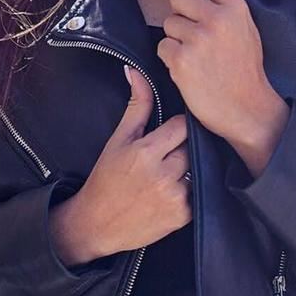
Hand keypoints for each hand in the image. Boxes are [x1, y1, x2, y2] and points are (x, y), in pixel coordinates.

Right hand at [49, 70, 191, 266]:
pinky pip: (198, 191)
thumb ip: (136, 105)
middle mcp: (164, 174)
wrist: (97, 224)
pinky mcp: (183, 216)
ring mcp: (175, 197)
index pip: (182, 125)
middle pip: (192, 146)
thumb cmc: (106, 178)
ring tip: (172, 171)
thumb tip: (134, 71)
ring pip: (198, 168)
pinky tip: (173, 189)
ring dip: (189, 167)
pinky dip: (191, 188)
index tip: (170, 131)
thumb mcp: (118, 139)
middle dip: (183, 147)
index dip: (178, 126)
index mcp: (147, 152)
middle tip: (170, 152)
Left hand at [156, 0, 289, 169]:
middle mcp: (217, 18)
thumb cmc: (245, 66)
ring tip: (197, 55)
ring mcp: (199, 39)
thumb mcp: (245, 22)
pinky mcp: (182, 61)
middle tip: (195, 32)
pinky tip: (190, 69)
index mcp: (235, 6)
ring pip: (168, 23)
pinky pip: (162, 46)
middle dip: (180, 13)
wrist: (248, 110)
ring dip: (176, 39)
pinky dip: (171, 58)